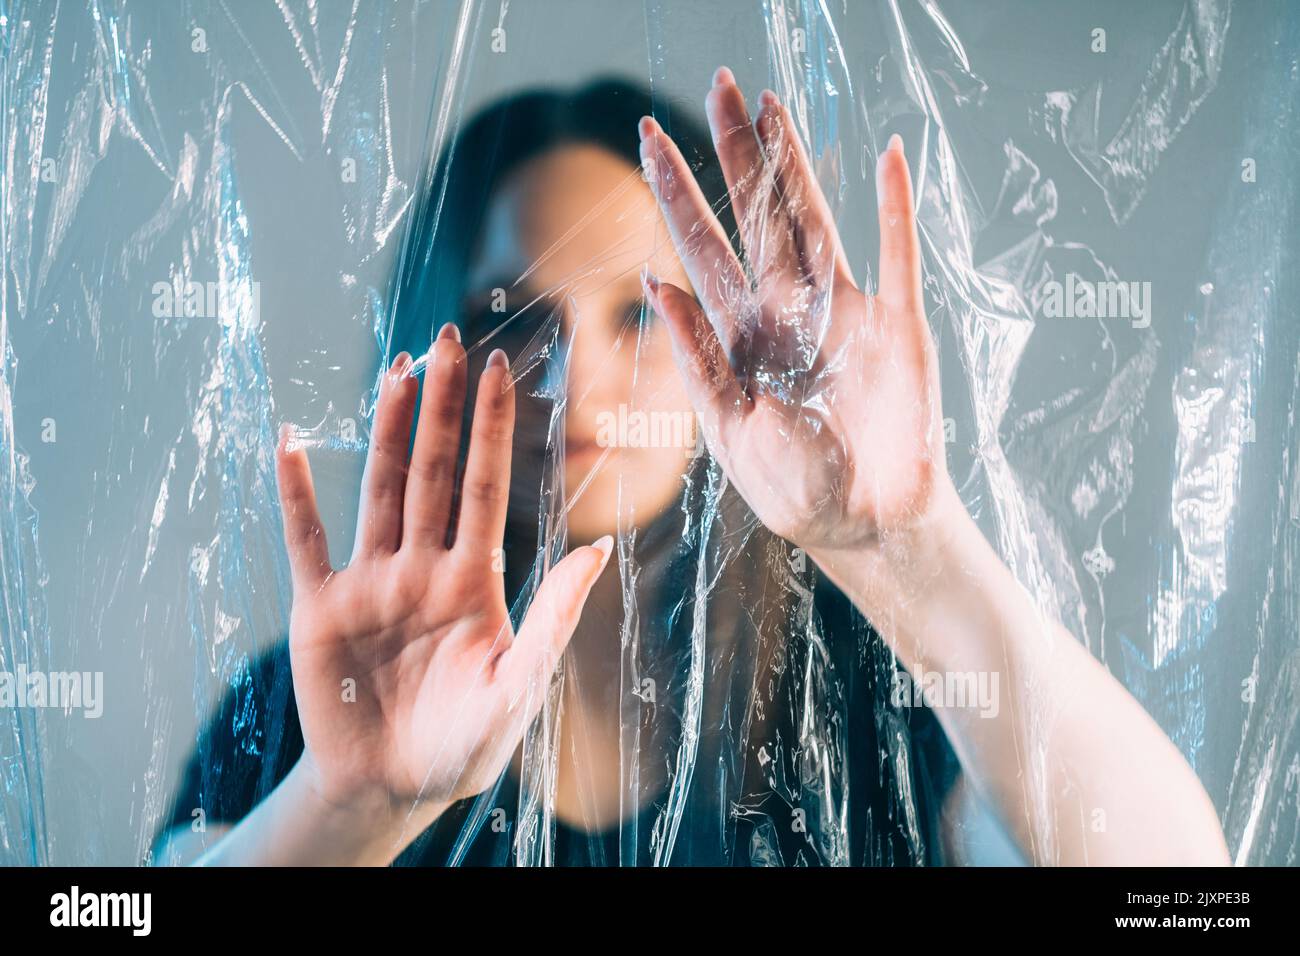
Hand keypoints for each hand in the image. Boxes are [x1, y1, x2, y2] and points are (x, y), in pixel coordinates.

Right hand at [274, 328, 610, 816]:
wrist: (394, 787)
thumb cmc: (465, 743)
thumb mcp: (519, 683)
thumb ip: (553, 616)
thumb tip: (598, 552)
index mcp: (473, 579)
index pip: (481, 486)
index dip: (488, 428)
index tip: (499, 370)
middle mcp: (421, 567)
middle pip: (430, 471)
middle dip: (440, 407)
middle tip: (448, 339)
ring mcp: (371, 582)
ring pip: (378, 489)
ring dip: (384, 431)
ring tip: (395, 370)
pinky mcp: (321, 609)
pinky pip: (305, 541)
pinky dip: (296, 494)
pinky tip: (291, 442)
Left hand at [639, 69, 949, 551]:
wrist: (864, 525)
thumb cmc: (792, 488)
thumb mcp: (728, 429)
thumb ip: (697, 358)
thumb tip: (654, 283)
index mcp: (737, 335)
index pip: (699, 247)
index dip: (676, 191)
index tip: (647, 136)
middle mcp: (786, 310)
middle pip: (756, 214)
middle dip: (735, 151)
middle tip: (716, 84)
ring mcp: (843, 311)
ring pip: (815, 218)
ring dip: (797, 162)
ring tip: (772, 102)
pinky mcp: (897, 326)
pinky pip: (898, 256)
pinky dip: (895, 207)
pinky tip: (890, 154)